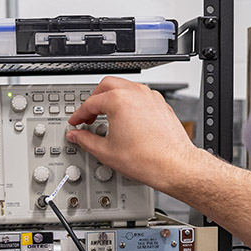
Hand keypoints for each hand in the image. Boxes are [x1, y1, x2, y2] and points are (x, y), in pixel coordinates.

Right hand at [66, 77, 201, 195]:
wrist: (174, 165)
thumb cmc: (147, 159)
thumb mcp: (106, 152)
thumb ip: (86, 140)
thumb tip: (76, 136)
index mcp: (118, 100)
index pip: (91, 102)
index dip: (79, 114)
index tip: (76, 122)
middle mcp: (135, 93)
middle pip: (107, 85)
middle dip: (94, 99)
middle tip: (89, 115)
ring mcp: (151, 97)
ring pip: (125, 87)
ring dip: (112, 98)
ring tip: (106, 116)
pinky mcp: (161, 104)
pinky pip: (140, 96)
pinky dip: (129, 102)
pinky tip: (126, 119)